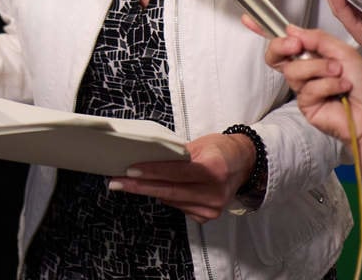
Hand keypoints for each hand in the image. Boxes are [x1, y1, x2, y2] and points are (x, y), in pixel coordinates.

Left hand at [108, 133, 254, 223]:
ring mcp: (212, 207)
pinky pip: (179, 207)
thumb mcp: (199, 145)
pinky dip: (167, 197)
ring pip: (171, 200)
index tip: (129, 170)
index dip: (152, 172)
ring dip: (150, 191)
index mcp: (213, 169)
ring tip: (128, 183)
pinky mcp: (209, 216)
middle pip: (169, 191)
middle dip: (139, 187)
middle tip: (115, 182)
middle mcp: (214, 192)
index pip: (176, 172)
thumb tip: (147, 159)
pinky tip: (160, 189)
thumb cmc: (220, 149)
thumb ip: (177, 155)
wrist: (245, 164)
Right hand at [266, 26, 361, 146]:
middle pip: (276, 55)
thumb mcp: (343, 51)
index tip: (248, 20)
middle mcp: (304, 69)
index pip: (284, 41)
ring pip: (294, 71)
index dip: (263, 30)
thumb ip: (316, 39)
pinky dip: (327, 86)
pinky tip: (341, 89)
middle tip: (297, 45)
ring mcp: (303, 88)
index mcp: (312, 53)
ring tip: (339, 73)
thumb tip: (291, 30)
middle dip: (282, 47)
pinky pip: (307, 89)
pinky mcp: (305, 105)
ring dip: (318, 69)